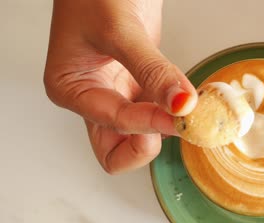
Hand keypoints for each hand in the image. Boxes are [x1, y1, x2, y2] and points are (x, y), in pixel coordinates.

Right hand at [44, 0, 196, 173]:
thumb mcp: (120, 30)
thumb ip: (153, 70)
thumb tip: (181, 104)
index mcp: (72, 89)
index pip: (112, 124)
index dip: (148, 122)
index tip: (179, 112)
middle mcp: (93, 98)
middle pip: (117, 151)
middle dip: (146, 146)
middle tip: (174, 125)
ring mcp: (118, 94)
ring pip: (140, 136)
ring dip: (166, 131)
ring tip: (191, 114)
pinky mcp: (140, 85)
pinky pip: (159, 111)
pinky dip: (175, 111)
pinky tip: (190, 100)